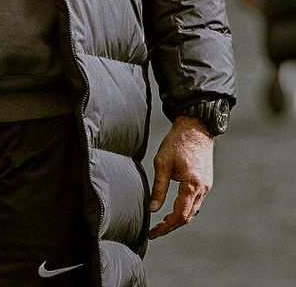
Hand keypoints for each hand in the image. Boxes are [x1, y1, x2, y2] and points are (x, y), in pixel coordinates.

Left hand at [148, 116, 212, 238]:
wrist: (196, 127)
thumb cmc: (176, 142)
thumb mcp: (162, 163)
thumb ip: (159, 188)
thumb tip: (152, 209)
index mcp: (192, 184)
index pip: (180, 215)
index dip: (166, 227)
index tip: (153, 232)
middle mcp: (202, 188)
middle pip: (188, 217)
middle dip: (171, 226)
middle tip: (155, 231)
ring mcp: (206, 186)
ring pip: (193, 210)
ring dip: (178, 218)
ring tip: (161, 223)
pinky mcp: (206, 182)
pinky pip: (196, 201)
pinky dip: (185, 208)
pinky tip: (173, 208)